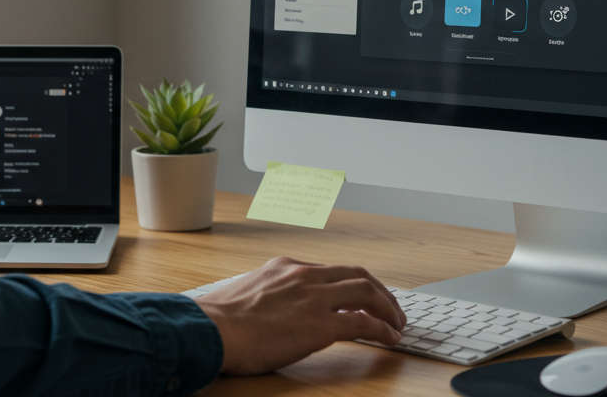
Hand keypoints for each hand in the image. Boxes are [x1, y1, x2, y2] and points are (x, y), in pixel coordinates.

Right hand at [193, 256, 405, 375]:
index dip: (351, 284)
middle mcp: (304, 276)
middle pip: (357, 274)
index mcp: (285, 268)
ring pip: (367, 292)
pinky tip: (390, 338)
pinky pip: (364, 323)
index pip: (330, 270)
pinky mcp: (320, 326)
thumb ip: (267, 295)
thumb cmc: (217, 320)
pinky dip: (383, 329)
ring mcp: (314, 299)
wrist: (210, 329)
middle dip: (379, 291)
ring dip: (388, 307)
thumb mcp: (246, 294)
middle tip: (390, 307)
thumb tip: (269, 311)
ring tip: (397, 323)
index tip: (359, 297)